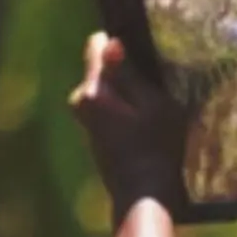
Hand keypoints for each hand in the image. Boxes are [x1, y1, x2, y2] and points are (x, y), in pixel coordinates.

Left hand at [70, 33, 187, 221]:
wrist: (142, 194)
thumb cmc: (156, 147)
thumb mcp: (154, 104)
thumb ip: (129, 73)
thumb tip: (111, 42)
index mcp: (93, 89)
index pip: (97, 44)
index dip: (121, 44)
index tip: (143, 56)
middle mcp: (80, 100)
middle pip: (102, 67)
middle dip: (125, 72)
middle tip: (153, 89)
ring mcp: (84, 118)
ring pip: (107, 87)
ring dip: (126, 92)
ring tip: (150, 109)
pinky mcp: (92, 131)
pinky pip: (108, 105)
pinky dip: (123, 109)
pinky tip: (142, 125)